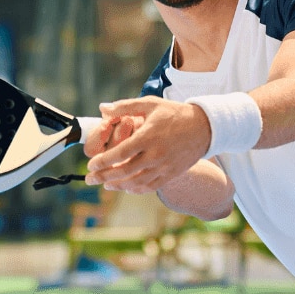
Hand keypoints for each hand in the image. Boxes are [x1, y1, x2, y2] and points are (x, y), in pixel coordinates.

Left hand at [85, 98, 211, 193]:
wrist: (205, 127)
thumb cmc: (174, 113)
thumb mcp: (150, 104)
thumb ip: (124, 107)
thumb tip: (102, 108)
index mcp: (148, 136)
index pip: (120, 153)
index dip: (103, 161)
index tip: (91, 164)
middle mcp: (156, 154)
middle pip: (124, 171)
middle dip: (104, 177)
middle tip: (89, 179)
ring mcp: (165, 166)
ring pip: (136, 182)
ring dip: (117, 185)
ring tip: (105, 184)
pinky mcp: (172, 174)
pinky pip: (151, 186)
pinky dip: (136, 189)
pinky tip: (125, 188)